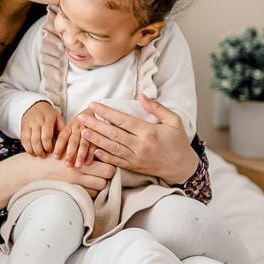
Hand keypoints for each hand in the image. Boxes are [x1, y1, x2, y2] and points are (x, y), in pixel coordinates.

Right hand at [17, 150, 109, 194]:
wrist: (30, 170)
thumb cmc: (48, 155)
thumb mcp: (64, 146)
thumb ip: (79, 144)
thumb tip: (96, 141)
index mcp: (78, 158)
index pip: (106, 167)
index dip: (109, 165)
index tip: (106, 162)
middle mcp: (78, 173)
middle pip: (105, 180)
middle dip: (106, 177)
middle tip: (102, 172)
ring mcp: (74, 185)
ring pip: (98, 190)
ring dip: (97, 185)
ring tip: (93, 179)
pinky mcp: (69, 193)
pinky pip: (87, 196)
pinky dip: (89, 192)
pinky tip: (85, 186)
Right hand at [21, 101, 62, 156]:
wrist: (36, 105)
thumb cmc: (49, 115)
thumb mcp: (58, 118)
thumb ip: (62, 129)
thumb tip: (66, 142)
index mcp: (47, 119)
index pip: (46, 137)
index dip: (48, 147)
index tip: (51, 152)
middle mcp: (36, 121)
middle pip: (36, 140)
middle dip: (40, 151)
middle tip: (44, 156)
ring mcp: (28, 124)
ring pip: (28, 141)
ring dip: (32, 151)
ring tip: (38, 155)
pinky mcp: (23, 127)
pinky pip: (23, 139)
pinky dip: (26, 147)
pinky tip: (31, 151)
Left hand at [50, 118, 93, 166]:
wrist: (92, 113)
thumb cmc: (77, 125)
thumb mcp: (69, 127)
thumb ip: (64, 137)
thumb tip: (51, 152)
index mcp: (69, 126)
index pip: (63, 136)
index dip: (59, 147)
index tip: (55, 157)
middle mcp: (78, 129)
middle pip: (73, 141)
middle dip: (70, 153)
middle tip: (67, 164)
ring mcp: (88, 132)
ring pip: (84, 144)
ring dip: (80, 155)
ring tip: (77, 165)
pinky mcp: (96, 136)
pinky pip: (94, 145)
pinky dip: (91, 154)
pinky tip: (88, 162)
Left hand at [76, 98, 198, 185]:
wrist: (182, 167)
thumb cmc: (178, 142)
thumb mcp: (174, 121)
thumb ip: (157, 108)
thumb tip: (142, 96)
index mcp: (148, 132)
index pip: (123, 120)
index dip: (106, 112)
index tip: (94, 105)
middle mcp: (140, 146)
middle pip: (113, 134)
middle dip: (95, 125)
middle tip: (81, 117)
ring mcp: (135, 158)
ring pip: (111, 148)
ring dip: (96, 140)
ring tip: (82, 132)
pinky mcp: (134, 167)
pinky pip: (116, 162)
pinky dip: (104, 156)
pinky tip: (93, 150)